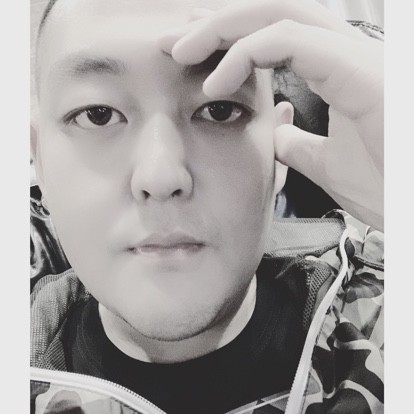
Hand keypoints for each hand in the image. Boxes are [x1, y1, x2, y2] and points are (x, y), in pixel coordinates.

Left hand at [159, 0, 383, 230]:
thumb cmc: (389, 186)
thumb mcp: (326, 163)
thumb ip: (299, 143)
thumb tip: (277, 132)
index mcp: (337, 71)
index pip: (275, 36)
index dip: (230, 41)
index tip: (192, 58)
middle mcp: (345, 53)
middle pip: (271, 12)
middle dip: (217, 23)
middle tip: (172, 40)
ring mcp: (354, 56)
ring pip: (278, 12)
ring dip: (223, 27)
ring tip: (181, 50)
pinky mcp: (358, 68)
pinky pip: (290, 41)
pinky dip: (247, 54)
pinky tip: (216, 82)